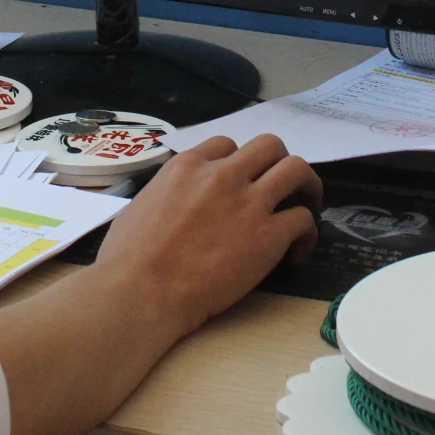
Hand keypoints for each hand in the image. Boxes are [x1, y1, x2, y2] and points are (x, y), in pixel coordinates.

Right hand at [92, 133, 320, 335]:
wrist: (143, 290)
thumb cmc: (127, 257)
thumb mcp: (141, 205)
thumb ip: (166, 193)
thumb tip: (170, 202)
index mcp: (189, 166)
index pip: (227, 144)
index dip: (239, 162)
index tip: (241, 182)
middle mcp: (223, 174)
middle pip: (269, 146)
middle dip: (279, 163)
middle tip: (282, 187)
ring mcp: (249, 202)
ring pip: (297, 169)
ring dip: (307, 186)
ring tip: (307, 206)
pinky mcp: (269, 235)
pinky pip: (303, 221)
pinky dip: (306, 235)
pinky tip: (296, 254)